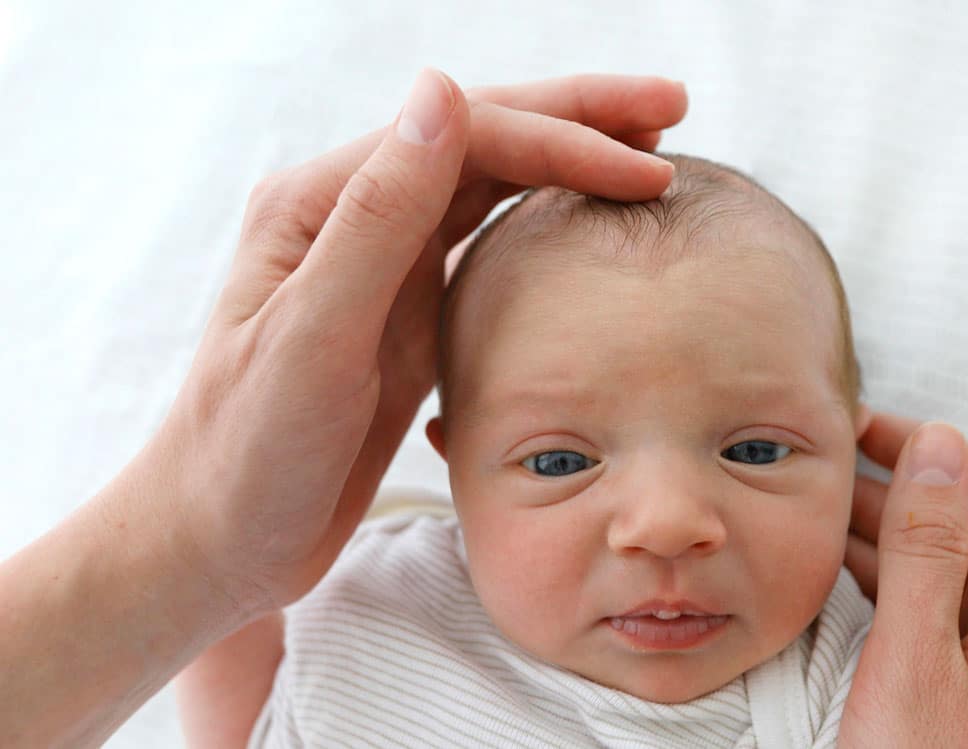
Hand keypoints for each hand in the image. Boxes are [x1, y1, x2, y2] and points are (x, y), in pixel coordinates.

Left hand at [137, 69, 686, 615]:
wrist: (222, 540)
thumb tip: (441, 89)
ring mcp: (386, 266)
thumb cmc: (250, 451)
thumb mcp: (313, 337)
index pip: (467, 135)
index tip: (651, 169)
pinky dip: (546, 223)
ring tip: (648, 153)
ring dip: (571, 161)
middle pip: (487, 139)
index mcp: (323, 202)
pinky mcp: (408, 315)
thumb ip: (378, 217)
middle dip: (582, 119)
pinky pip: (488, 246)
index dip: (565, 139)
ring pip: (494, 187)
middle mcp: (357, 217)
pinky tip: (588, 224)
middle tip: (670, 106)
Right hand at [840, 413, 967, 745]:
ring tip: (819, 524)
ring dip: (893, 540)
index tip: (853, 430)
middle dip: (899, 490)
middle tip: (819, 476)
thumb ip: (927, 553)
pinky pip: (952, 620)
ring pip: (959, 575)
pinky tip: (852, 590)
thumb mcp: (914, 665)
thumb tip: (939, 445)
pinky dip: (901, 590)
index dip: (924, 445)